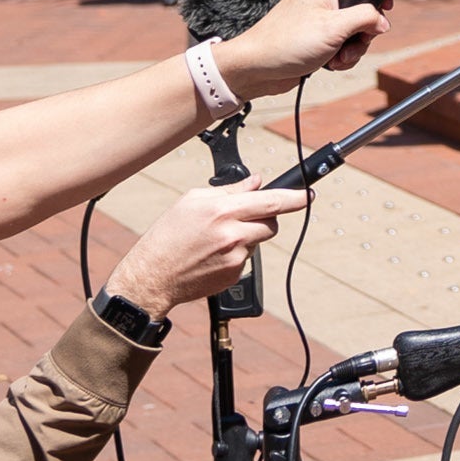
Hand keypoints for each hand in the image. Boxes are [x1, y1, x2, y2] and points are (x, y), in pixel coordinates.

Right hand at [103, 178, 307, 311]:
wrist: (149, 278)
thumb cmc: (166, 237)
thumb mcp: (191, 202)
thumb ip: (229, 190)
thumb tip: (256, 182)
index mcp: (222, 210)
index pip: (271, 201)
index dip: (295, 197)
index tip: (309, 195)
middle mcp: (233, 234)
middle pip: (271, 223)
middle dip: (264, 219)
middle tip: (240, 220)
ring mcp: (235, 257)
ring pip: (258, 241)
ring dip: (247, 237)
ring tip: (216, 240)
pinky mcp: (234, 275)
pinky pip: (246, 259)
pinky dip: (235, 255)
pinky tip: (211, 256)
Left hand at [213, 0, 387, 96]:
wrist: (255, 69)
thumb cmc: (289, 42)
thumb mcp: (335, 27)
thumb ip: (366, 18)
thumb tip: (383, 22)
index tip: (385, 8)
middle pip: (361, 8)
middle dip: (363, 31)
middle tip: (355, 42)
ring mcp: (318, 20)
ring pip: (353, 30)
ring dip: (353, 48)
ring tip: (338, 58)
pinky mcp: (315, 40)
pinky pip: (341, 44)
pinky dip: (341, 56)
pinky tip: (331, 64)